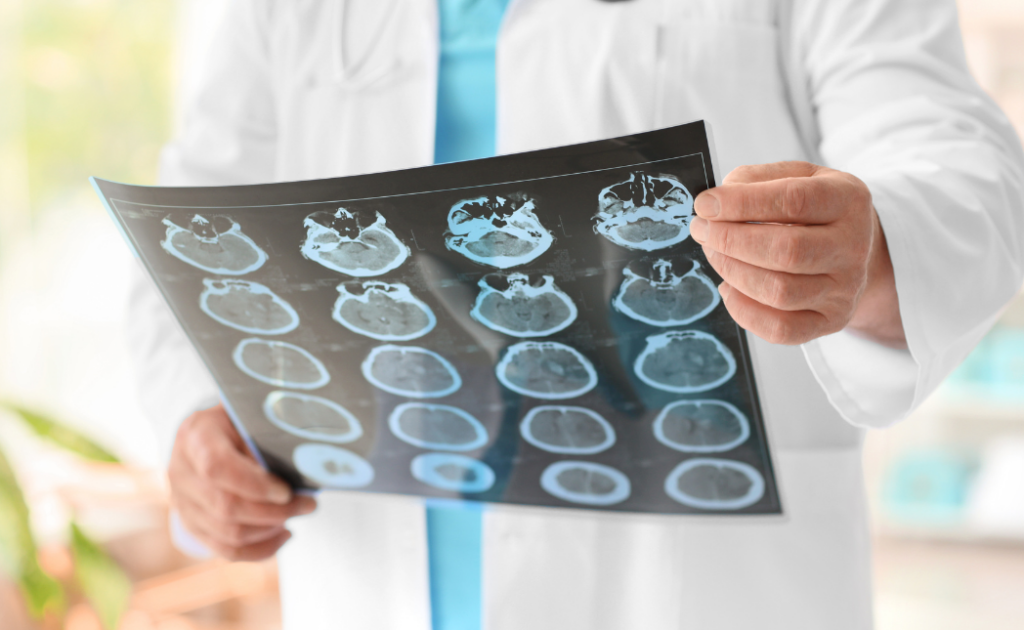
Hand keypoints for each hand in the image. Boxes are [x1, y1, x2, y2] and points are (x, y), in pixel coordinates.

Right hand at [168, 404, 316, 560]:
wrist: (205, 436)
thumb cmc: (235, 424)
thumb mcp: (249, 419)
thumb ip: (267, 441)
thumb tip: (303, 470)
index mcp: (195, 436)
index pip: (217, 467)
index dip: (254, 484)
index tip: (286, 491)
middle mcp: (181, 471)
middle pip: (226, 506)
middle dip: (274, 511)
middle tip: (307, 504)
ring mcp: (183, 502)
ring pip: (228, 533)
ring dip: (270, 530)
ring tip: (297, 513)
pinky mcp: (192, 525)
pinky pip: (226, 550)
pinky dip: (260, 548)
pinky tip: (283, 534)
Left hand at [691, 161, 905, 347]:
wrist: (853, 246)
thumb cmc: (814, 208)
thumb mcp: (795, 176)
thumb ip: (755, 180)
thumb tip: (715, 204)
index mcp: (848, 199)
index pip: (793, 200)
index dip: (742, 203)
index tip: (705, 205)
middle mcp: (853, 246)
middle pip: (786, 251)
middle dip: (730, 241)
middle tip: (701, 230)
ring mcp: (846, 289)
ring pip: (779, 292)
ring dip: (732, 272)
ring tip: (714, 253)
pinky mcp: (833, 320)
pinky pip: (781, 330)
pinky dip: (744, 311)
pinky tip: (729, 288)